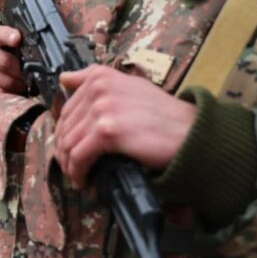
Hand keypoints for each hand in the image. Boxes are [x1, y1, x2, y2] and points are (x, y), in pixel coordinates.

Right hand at [0, 24, 24, 101]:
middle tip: (30, 76)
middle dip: (21, 71)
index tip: (18, 39)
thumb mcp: (11, 44)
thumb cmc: (3, 53)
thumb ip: (19, 43)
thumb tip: (33, 50)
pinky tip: (9, 91)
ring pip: (1, 79)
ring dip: (16, 85)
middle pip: (4, 61)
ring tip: (21, 85)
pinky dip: (5, 94)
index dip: (9, 36)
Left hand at [54, 65, 196, 187]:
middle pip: (65, 127)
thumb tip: (64, 78)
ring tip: (79, 178)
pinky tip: (85, 180)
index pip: (67, 108)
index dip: (64, 133)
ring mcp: (103, 108)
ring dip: (70, 166)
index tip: (69, 149)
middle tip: (73, 169)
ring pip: (68, 143)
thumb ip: (97, 80)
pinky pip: (79, 156)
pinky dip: (78, 172)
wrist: (192, 133)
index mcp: (101, 76)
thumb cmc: (164, 115)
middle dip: (65, 152)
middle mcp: (99, 88)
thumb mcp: (130, 87)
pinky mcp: (108, 131)